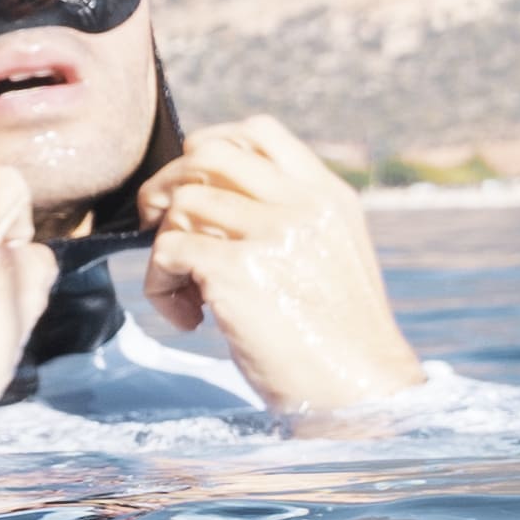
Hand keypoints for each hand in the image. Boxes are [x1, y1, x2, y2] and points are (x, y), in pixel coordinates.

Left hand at [140, 118, 427, 425]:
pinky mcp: (238, 271)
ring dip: (164, 249)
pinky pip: (167, 253)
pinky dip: (160, 286)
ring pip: (180, 204)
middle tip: (164, 231)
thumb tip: (211, 200)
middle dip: (167, 187)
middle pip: (208, 154)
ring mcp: (272, 233)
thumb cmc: (338, 334)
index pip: (258, 132)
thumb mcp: (331, 254)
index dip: (210, 150)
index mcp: (328, 196)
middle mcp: (303, 204)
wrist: (359, 387)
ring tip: (187, 292)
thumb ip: (291, 217)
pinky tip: (189, 318)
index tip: (196, 191)